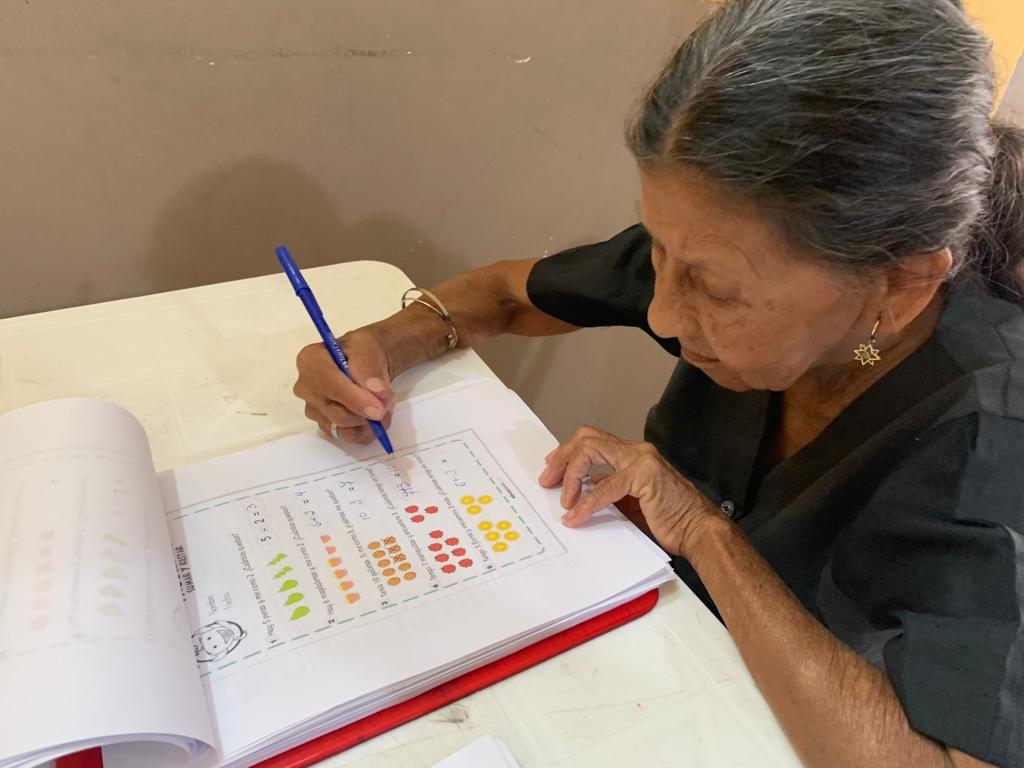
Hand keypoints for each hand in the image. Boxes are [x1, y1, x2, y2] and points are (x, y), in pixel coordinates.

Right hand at [292, 328, 396, 443]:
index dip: (354, 399)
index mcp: (310, 361)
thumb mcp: (368, 348)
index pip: (329, 385)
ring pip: (343, 427)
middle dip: (367, 410)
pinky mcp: (326, 424)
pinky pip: (348, 436)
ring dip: (369, 421)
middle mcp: (306, 388)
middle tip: (388, 399)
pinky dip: (367, 430)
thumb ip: (370, 367)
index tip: (378, 408)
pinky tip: (377, 417)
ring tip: (384, 404)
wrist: (366, 363)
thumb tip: (375, 391)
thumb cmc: (362, 351)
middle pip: (335, 412)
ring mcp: (314, 408)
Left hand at [538, 426, 721, 557]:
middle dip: (562, 457)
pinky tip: (576, 516)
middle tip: (548, 480)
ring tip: (564, 501)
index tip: (552, 468)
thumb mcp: (632, 502)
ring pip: (590, 451)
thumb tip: (582, 491)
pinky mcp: (644, 477)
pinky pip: (603, 487)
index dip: (568, 452)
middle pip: (587, 438)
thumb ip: (609, 491)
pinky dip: (585, 503)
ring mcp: (641, 460)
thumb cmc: (671, 520)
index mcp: (634, 456)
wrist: (699, 531)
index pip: (593, 441)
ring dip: (570, 475)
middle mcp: (637, 451)